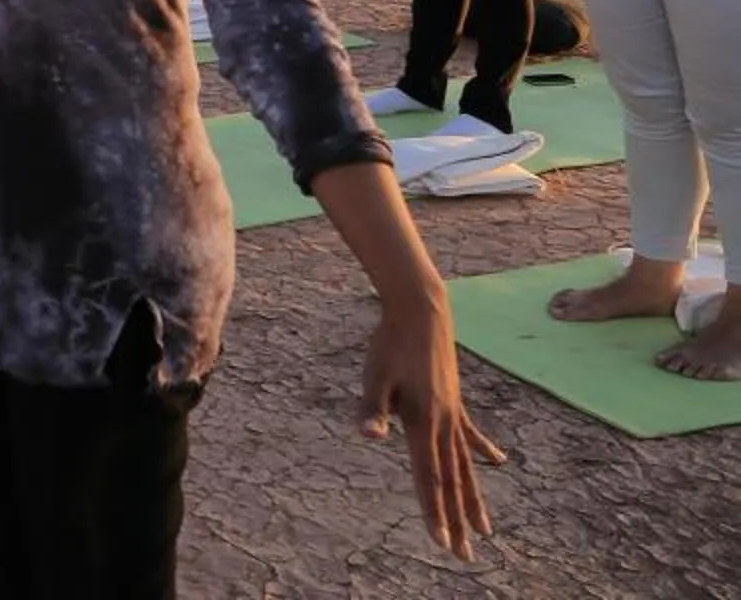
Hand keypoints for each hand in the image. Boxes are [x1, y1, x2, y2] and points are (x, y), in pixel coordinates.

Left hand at [357, 293, 501, 559]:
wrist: (421, 311)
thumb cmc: (391, 344)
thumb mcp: (374, 377)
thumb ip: (372, 410)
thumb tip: (368, 437)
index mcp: (423, 424)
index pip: (430, 479)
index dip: (434, 512)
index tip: (442, 544)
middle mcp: (444, 425)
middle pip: (452, 482)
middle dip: (457, 521)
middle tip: (466, 557)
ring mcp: (453, 414)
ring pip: (466, 466)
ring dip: (473, 499)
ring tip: (487, 530)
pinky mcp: (454, 400)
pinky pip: (471, 434)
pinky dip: (483, 450)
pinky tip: (499, 462)